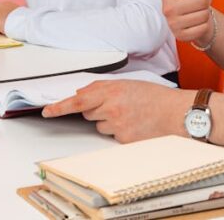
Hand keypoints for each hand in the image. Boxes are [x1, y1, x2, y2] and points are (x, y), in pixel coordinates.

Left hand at [42, 80, 193, 142]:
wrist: (176, 113)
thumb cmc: (156, 98)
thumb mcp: (129, 85)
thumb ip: (103, 88)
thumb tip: (81, 94)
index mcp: (112, 90)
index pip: (78, 100)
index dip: (60, 107)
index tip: (47, 111)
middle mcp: (112, 108)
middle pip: (88, 113)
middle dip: (97, 110)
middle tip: (118, 106)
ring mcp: (117, 125)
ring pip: (99, 127)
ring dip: (108, 122)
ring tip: (130, 115)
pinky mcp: (123, 139)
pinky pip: (112, 137)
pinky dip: (120, 132)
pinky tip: (134, 125)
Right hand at [162, 0, 212, 43]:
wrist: (191, 16)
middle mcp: (166, 8)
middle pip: (203, 0)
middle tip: (197, 1)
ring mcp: (172, 23)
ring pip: (204, 15)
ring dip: (205, 12)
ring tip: (196, 11)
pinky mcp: (181, 36)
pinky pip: (203, 28)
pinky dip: (204, 25)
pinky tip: (196, 22)